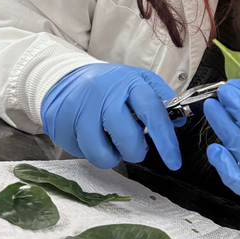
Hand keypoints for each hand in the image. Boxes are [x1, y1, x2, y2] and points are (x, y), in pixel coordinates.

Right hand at [40, 63, 181, 169]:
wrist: (66, 77)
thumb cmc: (109, 84)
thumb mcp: (137, 81)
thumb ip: (160, 99)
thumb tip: (179, 121)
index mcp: (128, 82)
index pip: (153, 112)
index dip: (166, 141)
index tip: (174, 162)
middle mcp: (103, 94)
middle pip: (127, 140)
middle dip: (135, 151)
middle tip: (133, 146)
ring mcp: (79, 109)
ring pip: (102, 154)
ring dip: (112, 156)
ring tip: (110, 141)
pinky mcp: (60, 123)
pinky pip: (82, 154)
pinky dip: (91, 151)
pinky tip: (91, 137)